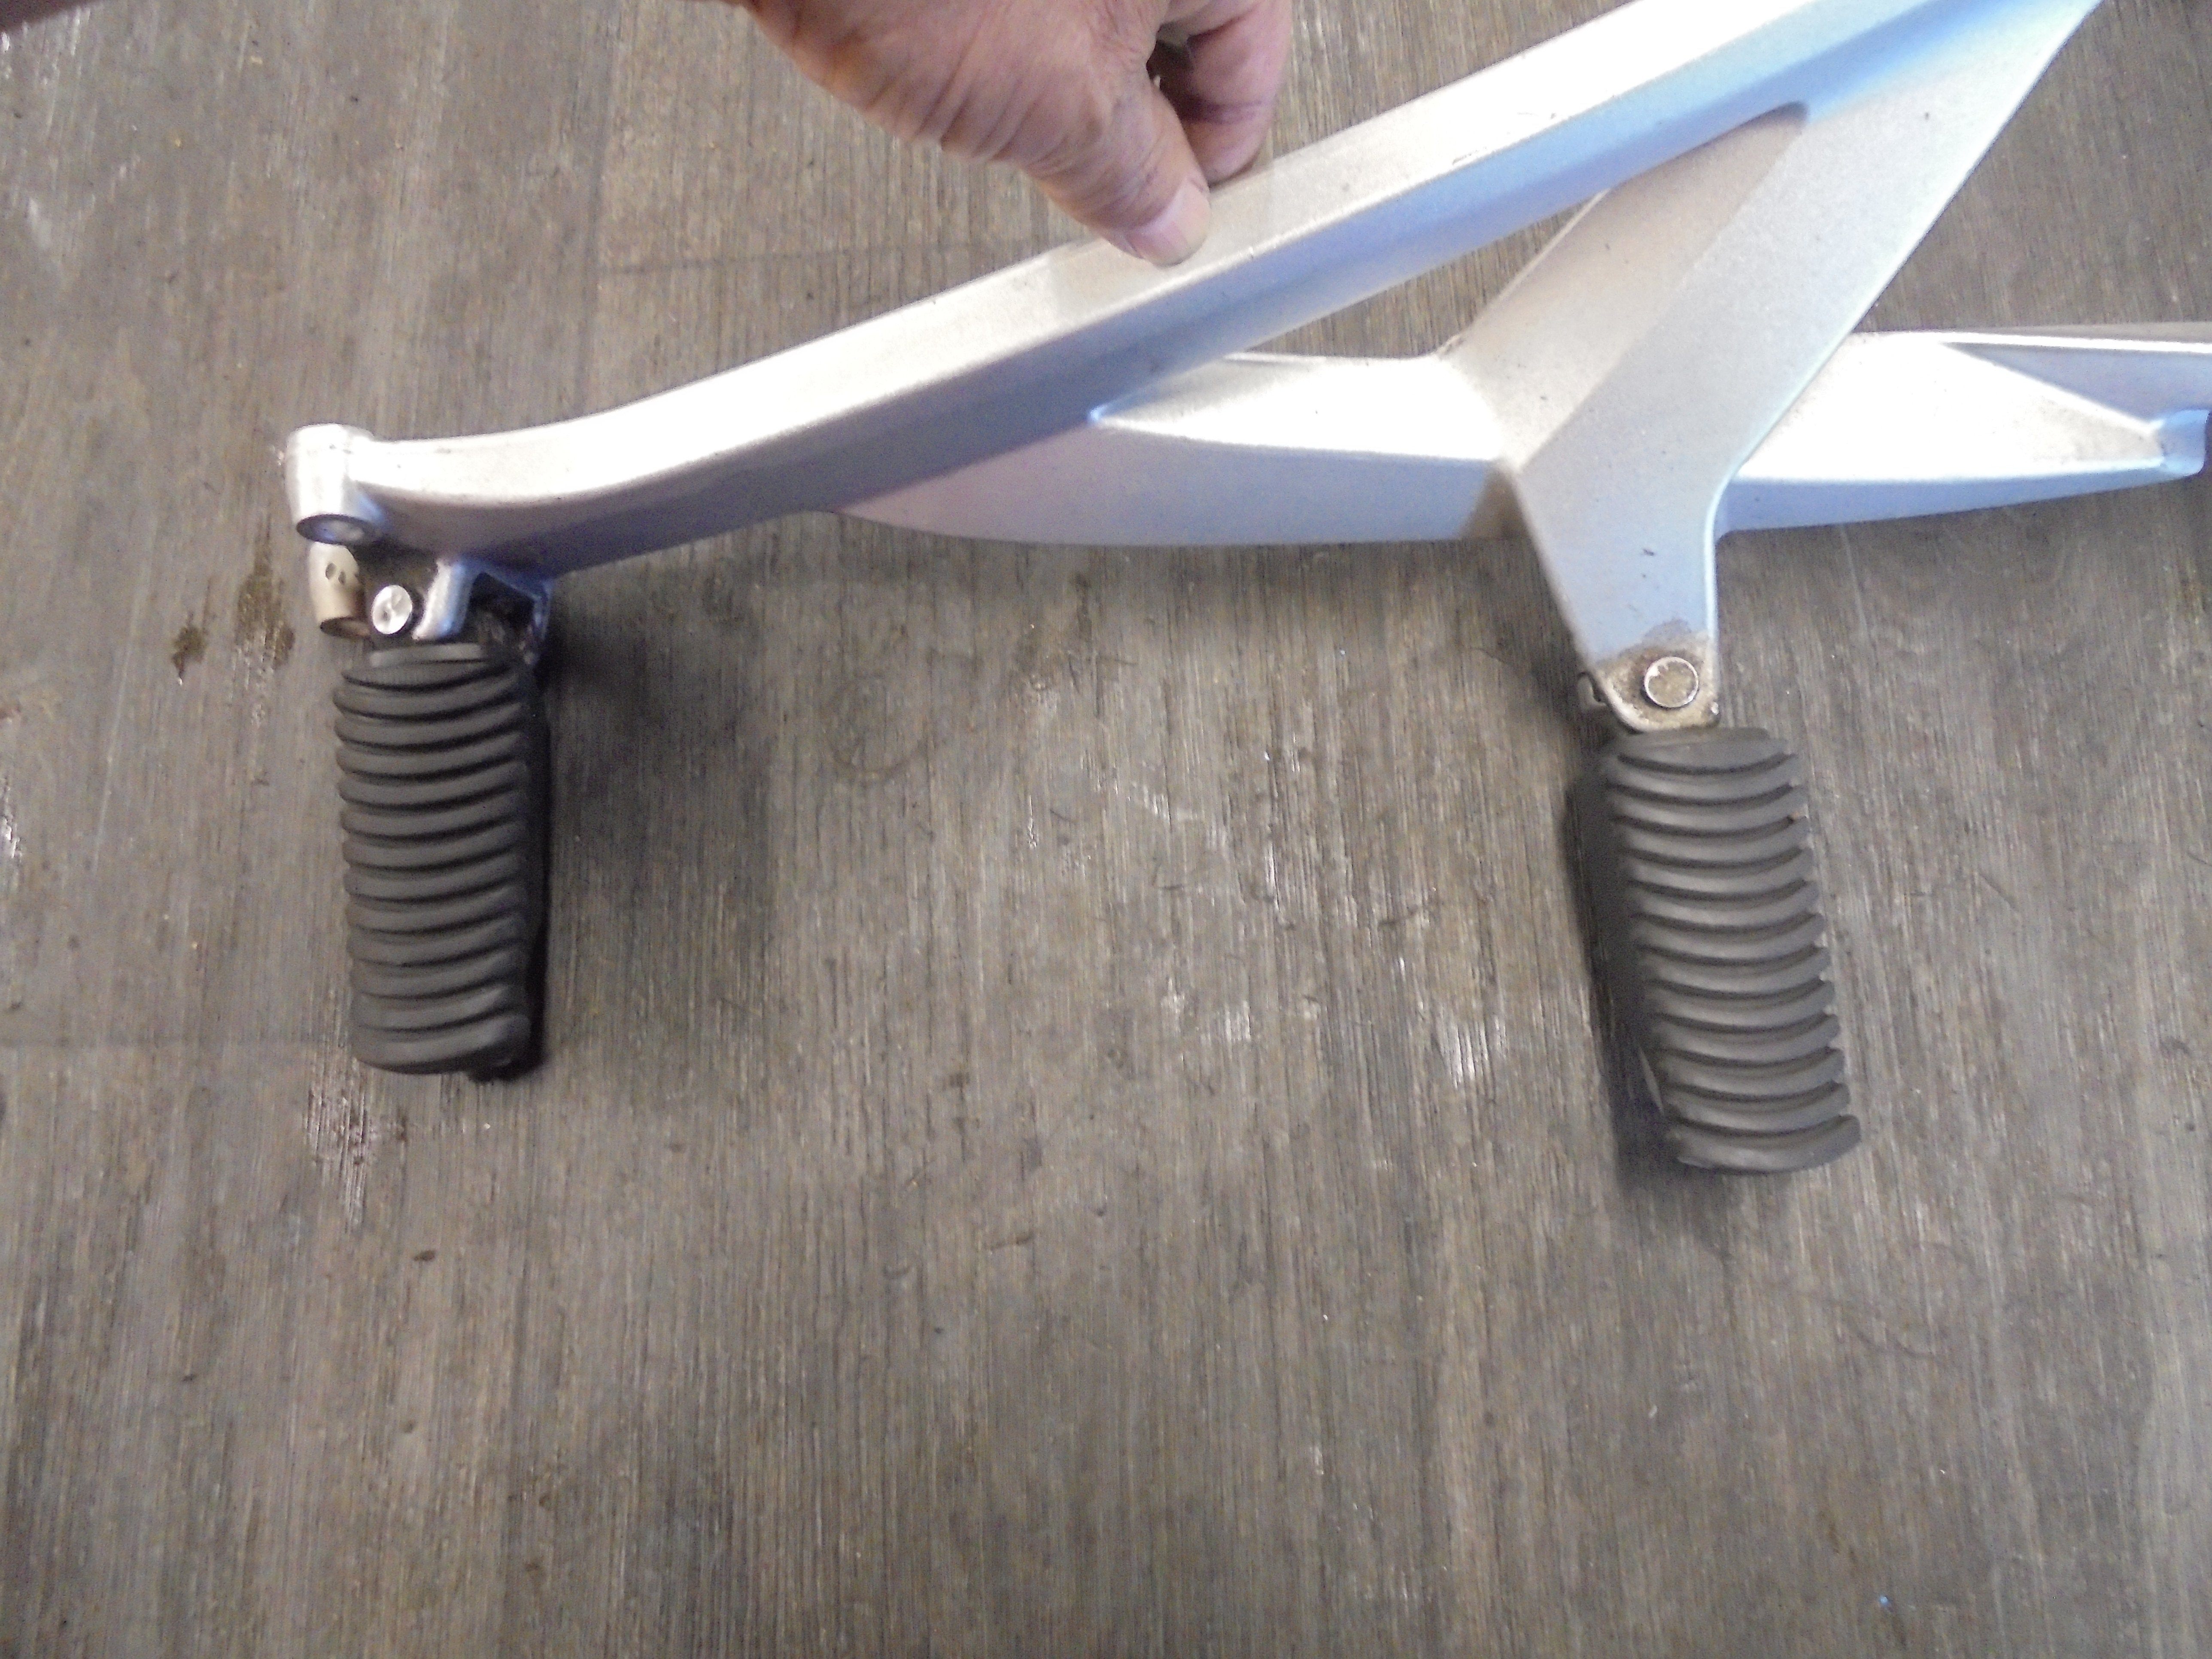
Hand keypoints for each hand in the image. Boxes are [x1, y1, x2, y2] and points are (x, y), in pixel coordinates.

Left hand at [727, 0, 1292, 263]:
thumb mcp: (1056, 105)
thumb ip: (1132, 176)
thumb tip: (1169, 217)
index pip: (1257, 63)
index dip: (1215, 157)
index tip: (1175, 215)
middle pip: (1183, 24)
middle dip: (1138, 111)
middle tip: (1089, 179)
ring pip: (1102, 5)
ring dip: (1069, 67)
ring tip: (1003, 104)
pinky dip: (1009, 21)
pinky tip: (958, 51)